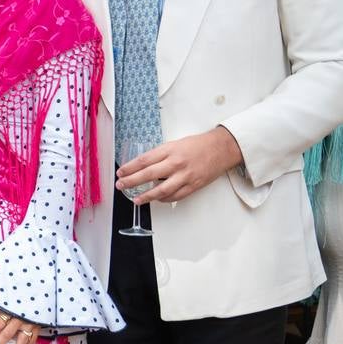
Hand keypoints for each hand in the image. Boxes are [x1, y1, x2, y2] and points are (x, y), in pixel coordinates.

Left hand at [116, 126, 242, 204]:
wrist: (221, 148)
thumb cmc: (197, 145)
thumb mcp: (175, 144)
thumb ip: (160, 154)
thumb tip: (143, 165)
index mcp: (169, 150)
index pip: (144, 160)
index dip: (130, 168)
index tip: (120, 172)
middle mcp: (176, 163)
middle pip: (148, 174)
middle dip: (131, 181)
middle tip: (121, 185)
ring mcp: (185, 176)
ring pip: (162, 190)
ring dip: (146, 196)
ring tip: (136, 200)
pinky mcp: (194, 185)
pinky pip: (176, 196)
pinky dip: (164, 199)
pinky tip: (156, 199)